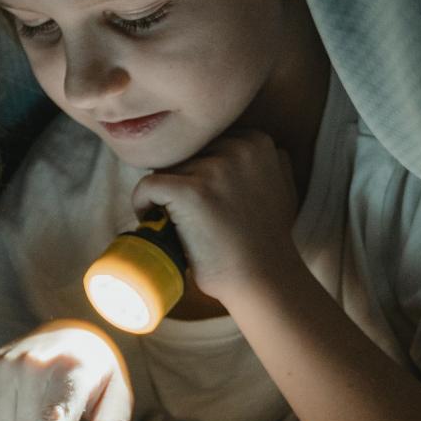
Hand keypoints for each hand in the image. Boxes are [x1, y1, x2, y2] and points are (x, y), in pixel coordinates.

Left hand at [130, 130, 302, 300]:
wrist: (262, 279)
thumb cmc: (264, 239)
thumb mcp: (278, 185)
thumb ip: (259, 160)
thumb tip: (231, 143)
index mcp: (257, 141)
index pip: (204, 143)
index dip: (196, 172)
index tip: (201, 201)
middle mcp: (238, 148)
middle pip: (183, 154)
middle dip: (179, 182)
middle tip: (188, 216)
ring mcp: (213, 169)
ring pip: (164, 169)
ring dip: (163, 197)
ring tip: (177, 224)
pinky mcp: (189, 192)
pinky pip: (147, 186)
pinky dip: (142, 205)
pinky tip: (154, 223)